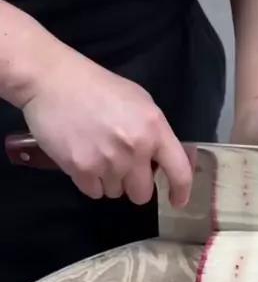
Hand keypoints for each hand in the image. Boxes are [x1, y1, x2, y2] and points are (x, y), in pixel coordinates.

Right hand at [22, 45, 192, 206]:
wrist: (52, 80)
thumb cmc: (97, 87)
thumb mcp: (138, 101)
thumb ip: (153, 132)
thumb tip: (160, 161)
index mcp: (154, 128)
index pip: (179, 171)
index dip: (181, 191)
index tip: (177, 201)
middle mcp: (135, 148)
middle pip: (142, 193)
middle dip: (133, 184)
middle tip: (120, 165)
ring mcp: (108, 161)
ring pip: (116, 193)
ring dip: (108, 180)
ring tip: (96, 153)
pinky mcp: (82, 169)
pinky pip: (94, 192)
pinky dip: (89, 181)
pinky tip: (83, 158)